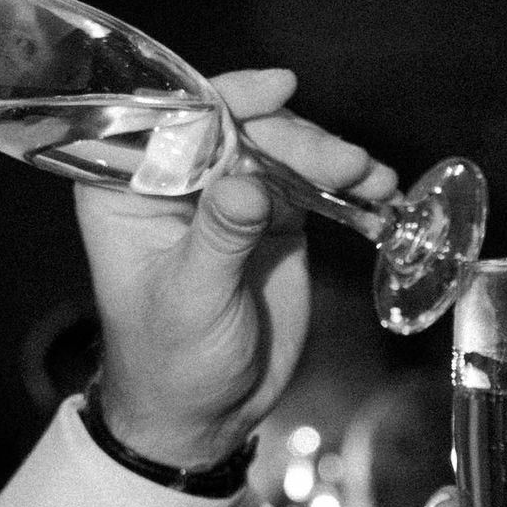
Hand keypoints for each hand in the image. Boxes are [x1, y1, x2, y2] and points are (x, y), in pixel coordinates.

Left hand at [74, 69, 400, 468]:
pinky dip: (347, 185)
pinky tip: (379, 191)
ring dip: (330, 157)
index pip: (173, 123)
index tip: (277, 91)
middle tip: (345, 164)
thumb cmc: (172, 361)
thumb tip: (249, 183)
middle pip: (238, 128)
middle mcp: (176, 182)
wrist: (205, 416)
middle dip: (295, 138)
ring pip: (280, 149)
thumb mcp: (191, 301)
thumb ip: (219, 238)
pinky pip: (311, 184)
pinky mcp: (273, 219)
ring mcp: (228, 196)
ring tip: (372, 178)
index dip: (225, 99)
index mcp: (127, 191)